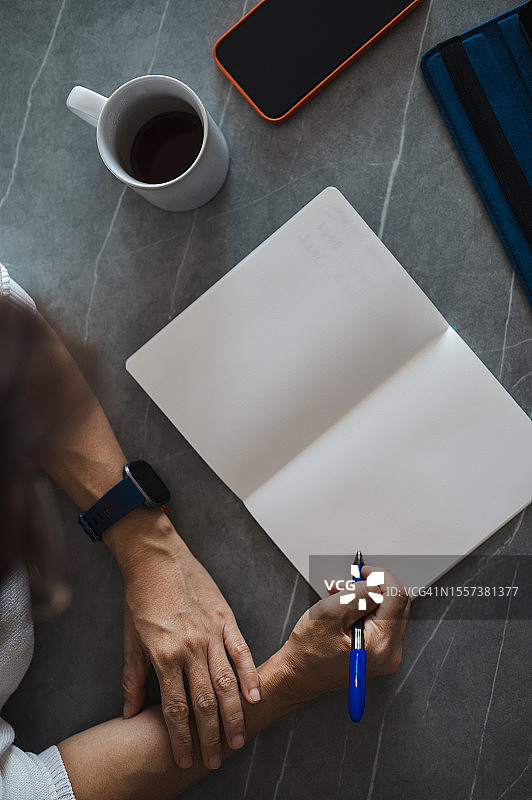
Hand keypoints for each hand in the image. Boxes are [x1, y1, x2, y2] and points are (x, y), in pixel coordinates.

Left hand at [107, 508, 259, 770]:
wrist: (156, 557)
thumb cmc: (140, 597)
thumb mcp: (130, 640)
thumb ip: (132, 679)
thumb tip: (130, 713)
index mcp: (164, 655)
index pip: (176, 709)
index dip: (181, 738)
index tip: (184, 758)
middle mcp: (191, 648)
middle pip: (205, 703)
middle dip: (210, 736)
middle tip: (216, 759)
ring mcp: (211, 633)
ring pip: (227, 683)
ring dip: (234, 715)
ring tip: (238, 738)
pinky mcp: (226, 618)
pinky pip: (242, 652)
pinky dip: (250, 676)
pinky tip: (256, 696)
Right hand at [280, 566, 409, 703]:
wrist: (301, 675)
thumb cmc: (309, 650)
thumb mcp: (330, 613)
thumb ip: (358, 595)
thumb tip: (375, 581)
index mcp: (380, 644)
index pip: (397, 597)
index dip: (381, 577)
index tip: (364, 572)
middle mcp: (390, 652)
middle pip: (397, 603)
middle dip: (374, 586)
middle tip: (349, 583)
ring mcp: (388, 654)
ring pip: (390, 610)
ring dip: (368, 596)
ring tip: (341, 596)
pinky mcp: (382, 652)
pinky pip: (383, 621)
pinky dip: (367, 609)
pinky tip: (347, 608)